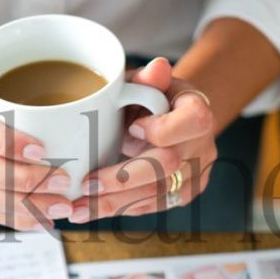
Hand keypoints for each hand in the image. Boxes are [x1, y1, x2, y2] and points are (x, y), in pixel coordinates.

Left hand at [69, 57, 216, 222]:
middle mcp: (203, 146)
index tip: (130, 129)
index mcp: (198, 112)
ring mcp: (195, 174)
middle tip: (86, 184)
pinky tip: (90, 210)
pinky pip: (151, 207)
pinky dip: (119, 208)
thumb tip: (156, 67)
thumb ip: (148, 79)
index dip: (161, 129)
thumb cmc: (151, 97)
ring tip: (76, 208)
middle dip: (122, 178)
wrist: (169, 118)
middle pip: (166, 165)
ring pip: (155, 194)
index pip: (193, 122)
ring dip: (112, 203)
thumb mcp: (146, 82)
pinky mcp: (181, 195)